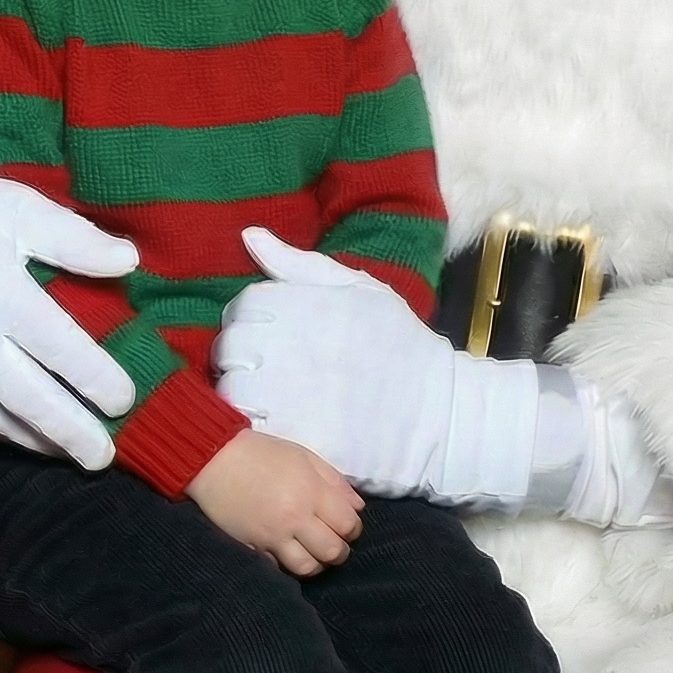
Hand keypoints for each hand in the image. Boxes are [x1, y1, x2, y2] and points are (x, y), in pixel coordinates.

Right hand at [0, 143, 137, 468]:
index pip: (59, 349)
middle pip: (31, 399)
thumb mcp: (18, 207)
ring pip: (0, 419)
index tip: (125, 399)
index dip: (95, 380)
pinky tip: (31, 438)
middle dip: (71, 432)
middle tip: (105, 456)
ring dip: (40, 442)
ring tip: (78, 455)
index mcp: (2, 295)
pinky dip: (4, 435)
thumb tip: (129, 260)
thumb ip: (75, 238)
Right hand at [186, 430, 363, 575]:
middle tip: (333, 542)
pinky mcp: (252, 548)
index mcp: (311, 491)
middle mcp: (295, 517)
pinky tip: (289, 553)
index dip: (353, 529)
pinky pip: (279, 569)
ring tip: (313, 552)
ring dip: (317, 564)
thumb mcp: (304, 457)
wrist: (214, 460)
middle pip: (332, 552)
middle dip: (340, 551)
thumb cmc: (263, 454)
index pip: (348, 525)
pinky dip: (288, 565)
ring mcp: (272, 536)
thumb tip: (358, 508)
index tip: (347, 526)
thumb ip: (335, 481)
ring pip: (307, 568)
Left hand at [216, 229, 672, 525]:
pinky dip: (257, 429)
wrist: (443, 412)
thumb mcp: (359, 290)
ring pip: (234, 392)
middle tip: (264, 370)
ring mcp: (294, 394)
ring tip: (269, 399)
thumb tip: (248, 235)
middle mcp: (294, 345)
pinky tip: (279, 426)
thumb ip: (299, 264)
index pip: (242, 308)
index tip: (266, 336)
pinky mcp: (300, 437)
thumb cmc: (400, 344)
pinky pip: (254, 432)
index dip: (247, 322)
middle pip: (229, 350)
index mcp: (306, 304)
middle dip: (239, 358)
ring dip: (242, 395)